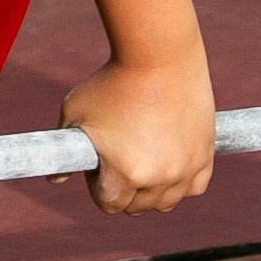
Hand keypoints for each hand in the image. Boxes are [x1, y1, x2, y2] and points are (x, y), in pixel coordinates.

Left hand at [63, 55, 214, 216]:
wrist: (159, 54)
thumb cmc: (111, 81)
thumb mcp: (75, 114)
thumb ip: (61, 152)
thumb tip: (54, 179)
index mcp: (126, 173)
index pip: (108, 203)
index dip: (97, 184)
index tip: (98, 162)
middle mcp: (160, 177)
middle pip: (137, 206)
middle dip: (124, 187)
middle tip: (120, 153)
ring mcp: (186, 168)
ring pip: (165, 201)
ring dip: (152, 188)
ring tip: (142, 155)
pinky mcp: (206, 154)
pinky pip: (194, 186)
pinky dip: (182, 180)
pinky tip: (169, 161)